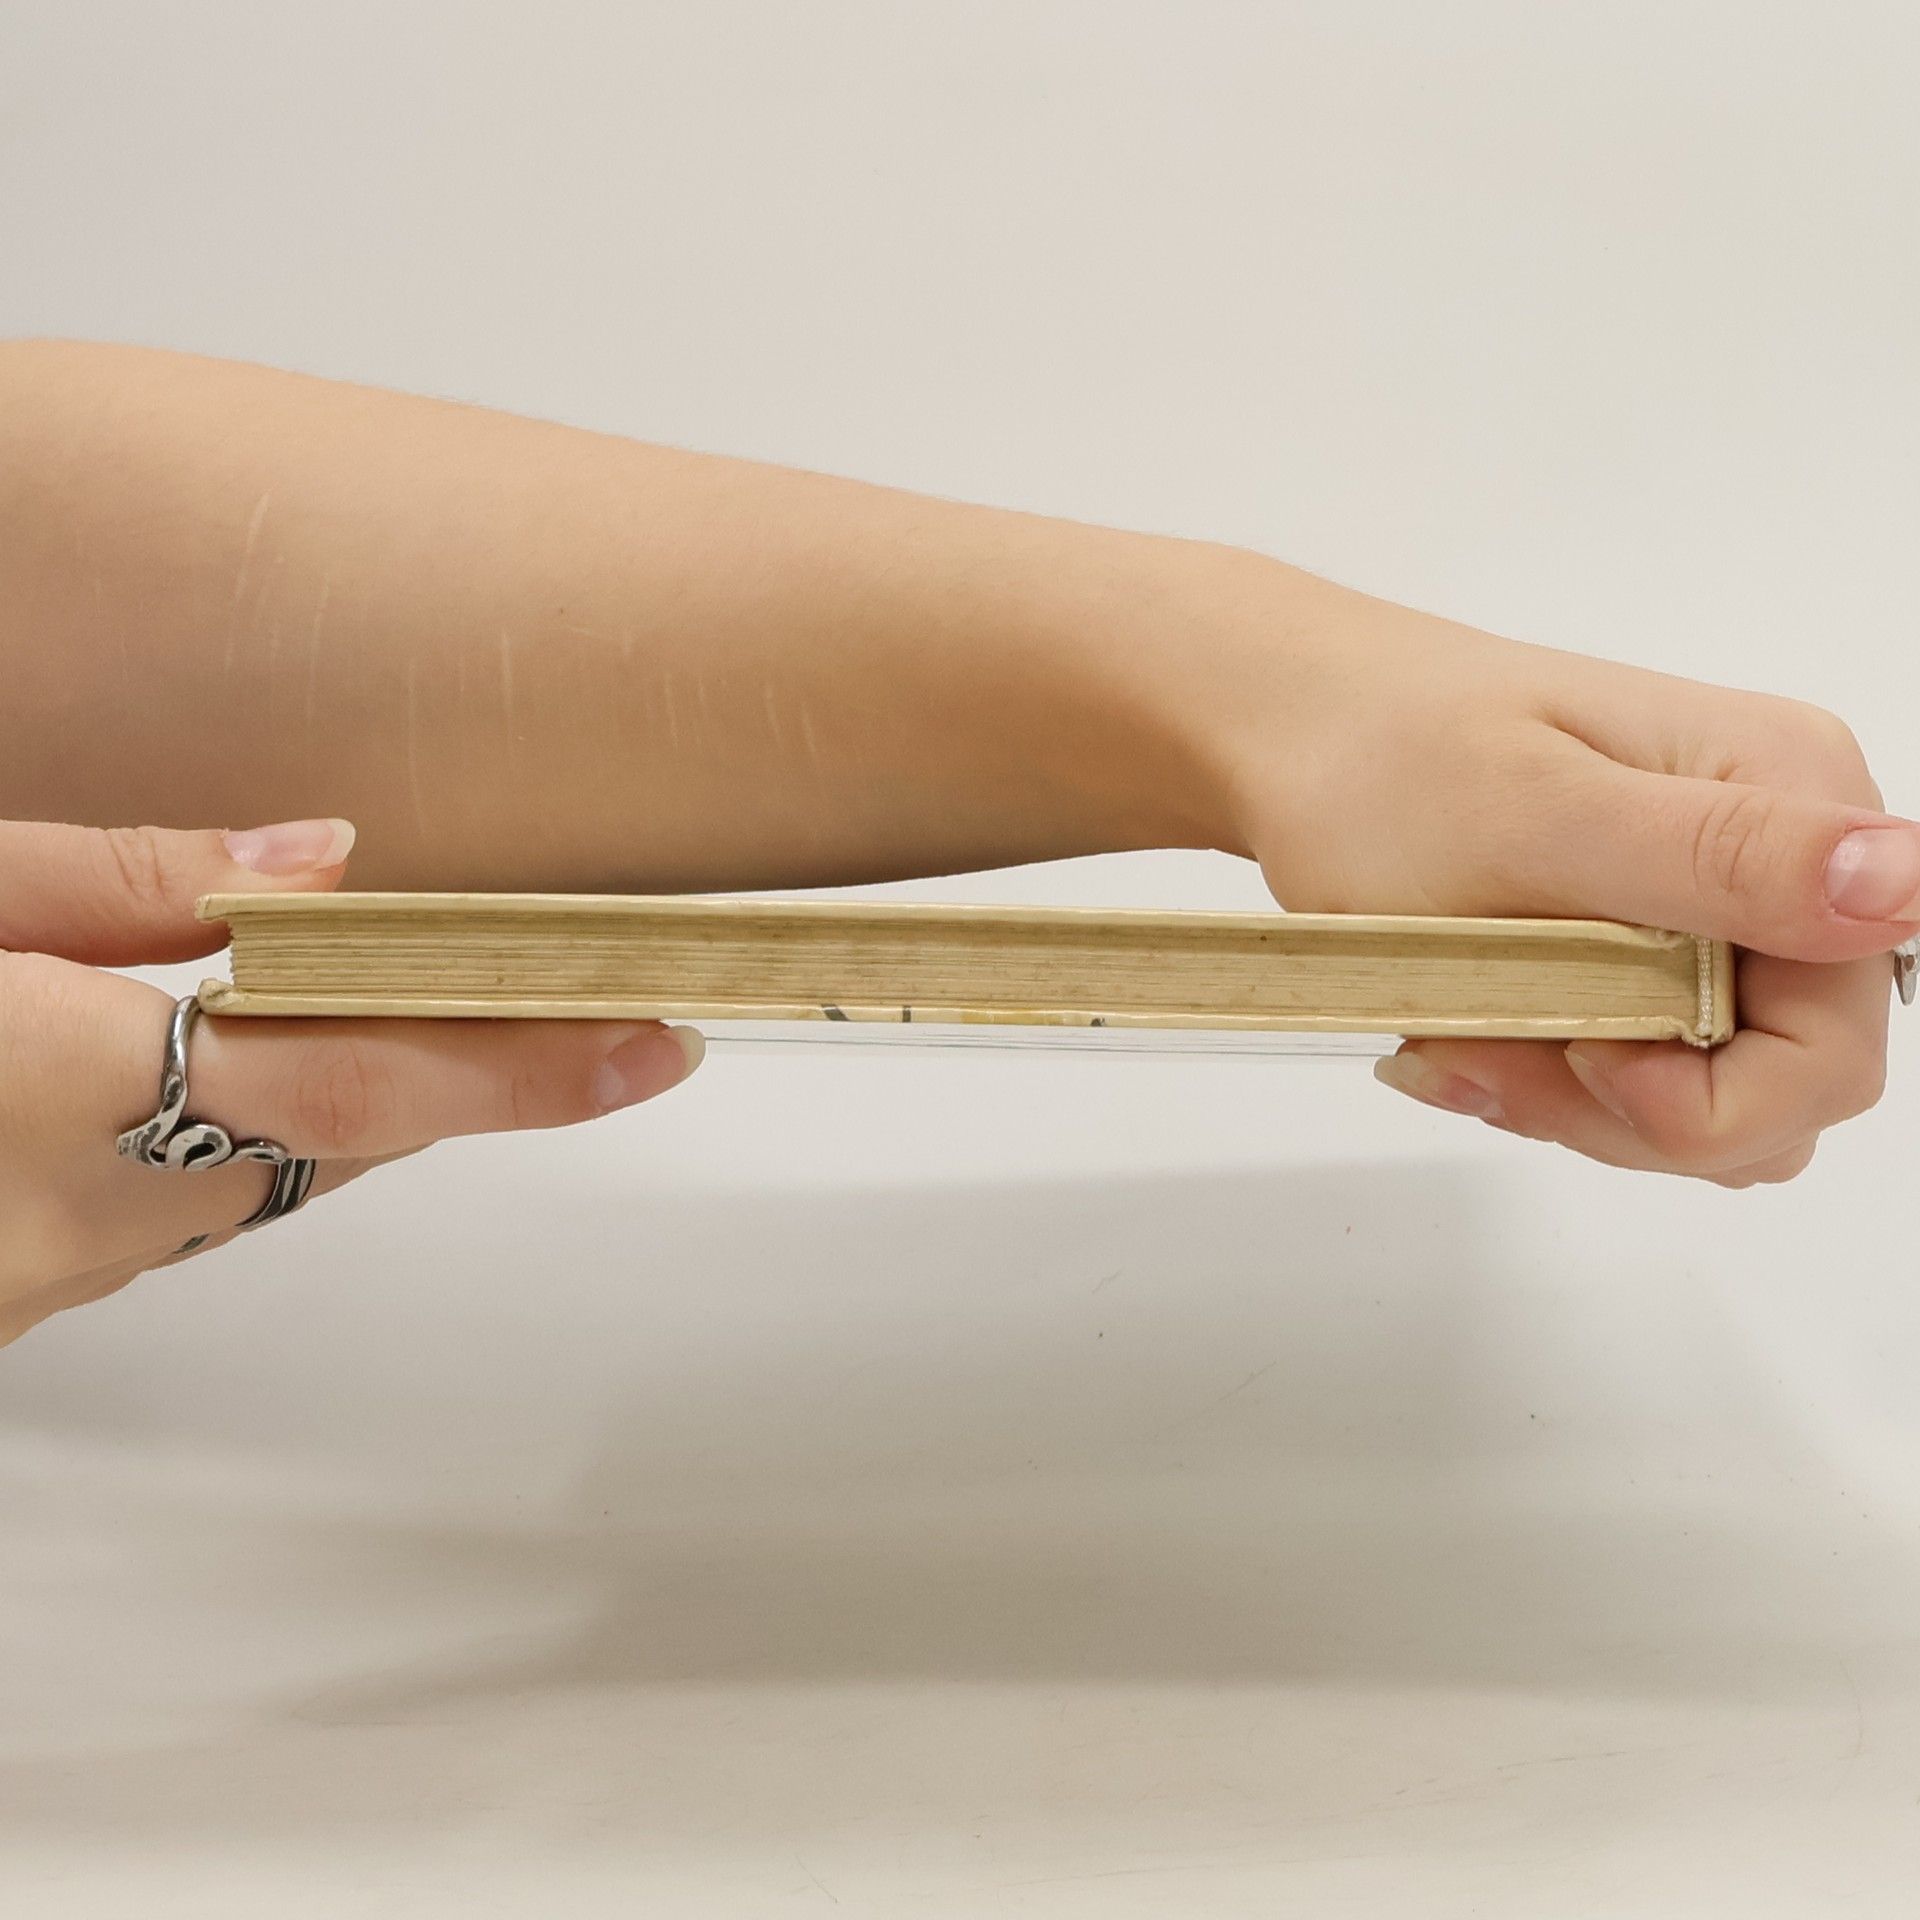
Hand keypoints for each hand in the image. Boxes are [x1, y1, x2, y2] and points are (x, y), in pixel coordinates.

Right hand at [0, 816, 703, 1345]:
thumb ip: (125, 879)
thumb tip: (317, 862)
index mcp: (50, 1089)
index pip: (354, 1082)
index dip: (524, 1068)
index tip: (652, 1044)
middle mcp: (68, 1217)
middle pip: (333, 1136)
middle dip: (441, 1062)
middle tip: (556, 991)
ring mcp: (40, 1277)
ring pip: (261, 1178)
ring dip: (317, 1093)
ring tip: (360, 998)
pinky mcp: (13, 1295)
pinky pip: (174, 1209)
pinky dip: (212, 1135)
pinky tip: (181, 1074)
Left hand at [1195, 560, 1907, 1183]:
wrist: (1292, 733)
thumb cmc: (1384, 755)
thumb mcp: (1538, 814)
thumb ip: (1721, 858)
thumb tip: (1898, 881)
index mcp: (1792, 797)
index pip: (1835, 1044)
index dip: (1711, 1101)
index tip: (1581, 1061)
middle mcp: (1780, 850)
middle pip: (1780, 1087)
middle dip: (1625, 1109)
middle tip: (1483, 1054)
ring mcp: (1714, 904)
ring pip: (1710, 1096)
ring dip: (1577, 1103)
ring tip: (1461, 1036)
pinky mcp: (1650, 946)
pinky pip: (1645, 1071)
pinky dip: (1550, 1080)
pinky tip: (1468, 1032)